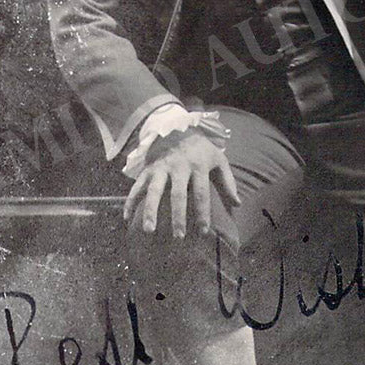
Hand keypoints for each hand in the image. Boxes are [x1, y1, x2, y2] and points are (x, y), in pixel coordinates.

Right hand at [123, 129, 240, 237]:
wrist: (177, 128)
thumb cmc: (201, 150)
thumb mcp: (218, 159)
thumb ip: (228, 182)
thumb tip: (238, 204)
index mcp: (198, 166)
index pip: (201, 193)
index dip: (202, 213)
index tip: (204, 232)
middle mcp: (178, 167)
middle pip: (177, 194)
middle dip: (177, 217)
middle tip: (179, 237)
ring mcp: (160, 168)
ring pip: (154, 191)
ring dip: (151, 211)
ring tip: (149, 230)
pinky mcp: (147, 169)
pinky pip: (136, 186)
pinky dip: (130, 201)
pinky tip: (126, 218)